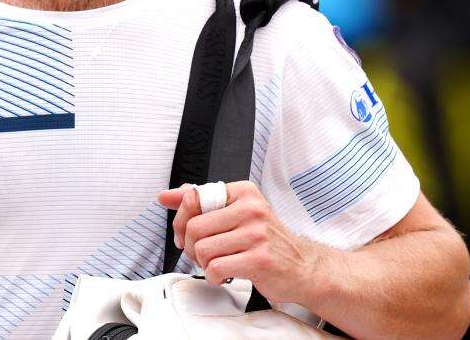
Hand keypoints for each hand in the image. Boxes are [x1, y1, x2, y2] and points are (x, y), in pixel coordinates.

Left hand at [157, 181, 326, 303]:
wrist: (303, 267)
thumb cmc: (266, 241)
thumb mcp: (238, 213)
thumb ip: (202, 202)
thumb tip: (166, 196)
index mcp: (244, 192)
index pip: (194, 197)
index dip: (181, 219)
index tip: (184, 232)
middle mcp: (251, 209)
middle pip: (194, 227)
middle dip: (190, 246)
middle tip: (201, 254)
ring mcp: (257, 234)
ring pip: (202, 249)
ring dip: (203, 263)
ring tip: (218, 263)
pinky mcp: (259, 260)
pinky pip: (215, 268)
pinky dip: (214, 276)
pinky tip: (226, 274)